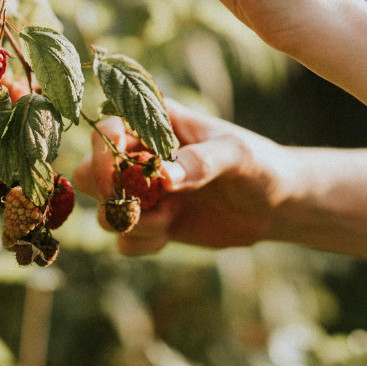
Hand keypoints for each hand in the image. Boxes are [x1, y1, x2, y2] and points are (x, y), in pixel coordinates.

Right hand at [73, 100, 294, 254]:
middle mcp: (141, 156)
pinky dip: (143, 242)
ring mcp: (144, 193)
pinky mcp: (153, 224)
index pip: (108, 127)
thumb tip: (163, 177)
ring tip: (170, 217)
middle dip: (106, 191)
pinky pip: (125, 240)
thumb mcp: (236, 155)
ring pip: (104, 209)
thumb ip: (201, 162)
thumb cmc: (258, 164)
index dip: (104, 149)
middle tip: (137, 203)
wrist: (275, 204)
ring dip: (130, 220)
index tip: (121, 172)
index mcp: (156, 124)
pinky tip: (173, 231)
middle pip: (91, 170)